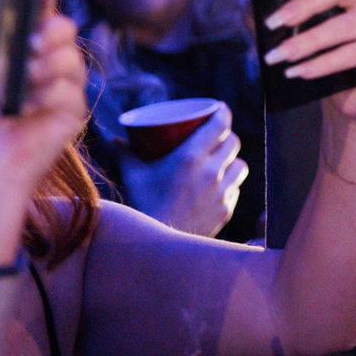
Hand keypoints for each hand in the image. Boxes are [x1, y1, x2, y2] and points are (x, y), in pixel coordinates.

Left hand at [0, 0, 87, 266]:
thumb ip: (7, 43)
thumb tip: (34, 20)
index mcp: (21, 54)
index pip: (40, 20)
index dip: (44, 2)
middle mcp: (45, 67)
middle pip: (64, 31)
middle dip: (51, 30)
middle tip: (33, 42)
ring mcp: (61, 88)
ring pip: (72, 56)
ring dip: (47, 63)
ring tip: (26, 79)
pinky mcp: (73, 111)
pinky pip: (72, 87)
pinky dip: (50, 91)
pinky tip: (30, 105)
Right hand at [116, 105, 246, 238]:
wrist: (156, 246)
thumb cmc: (142, 206)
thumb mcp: (133, 176)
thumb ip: (125, 153)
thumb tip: (116, 139)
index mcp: (191, 157)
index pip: (221, 124)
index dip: (223, 113)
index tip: (219, 109)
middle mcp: (211, 172)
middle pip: (234, 142)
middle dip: (226, 136)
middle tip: (217, 137)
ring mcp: (221, 192)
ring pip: (240, 165)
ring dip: (232, 161)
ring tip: (223, 161)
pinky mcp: (226, 209)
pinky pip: (235, 189)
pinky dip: (229, 185)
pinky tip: (220, 185)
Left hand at [259, 0, 355, 121]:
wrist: (352, 100)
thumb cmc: (325, 59)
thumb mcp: (301, 33)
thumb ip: (280, 15)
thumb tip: (247, 4)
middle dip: (304, 4)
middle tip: (274, 23)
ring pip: (345, 24)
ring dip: (307, 41)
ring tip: (280, 57)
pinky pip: (354, 53)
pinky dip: (323, 64)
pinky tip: (301, 72)